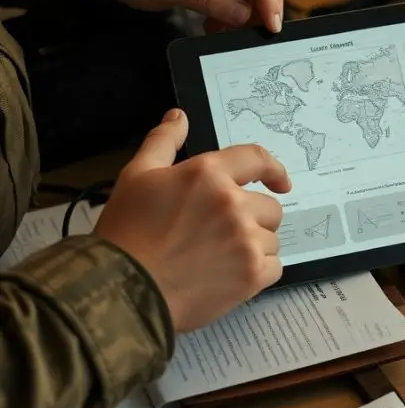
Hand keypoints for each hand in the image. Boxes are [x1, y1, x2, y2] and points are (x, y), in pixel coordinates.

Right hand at [94, 109, 291, 331]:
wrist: (122, 290)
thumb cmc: (126, 233)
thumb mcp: (137, 177)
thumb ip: (163, 143)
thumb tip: (179, 117)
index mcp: (208, 174)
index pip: (257, 158)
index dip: (274, 169)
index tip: (280, 181)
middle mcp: (233, 204)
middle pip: (269, 207)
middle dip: (251, 218)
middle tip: (218, 235)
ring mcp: (246, 241)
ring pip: (271, 238)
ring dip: (253, 246)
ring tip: (216, 258)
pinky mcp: (252, 275)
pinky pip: (275, 267)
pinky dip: (257, 272)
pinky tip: (228, 275)